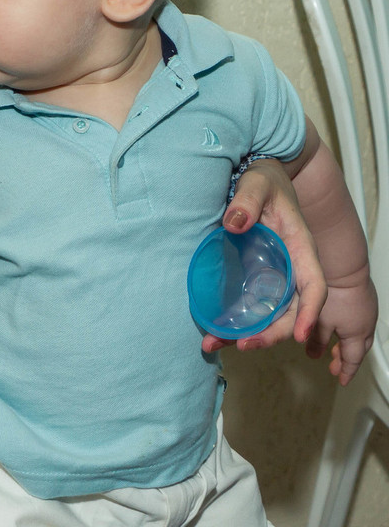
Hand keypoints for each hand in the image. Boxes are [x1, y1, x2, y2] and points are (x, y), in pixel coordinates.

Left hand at [203, 158, 326, 353]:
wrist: (257, 180)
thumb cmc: (264, 181)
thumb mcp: (256, 184)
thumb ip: (246, 201)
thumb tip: (233, 224)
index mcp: (300, 248)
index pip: (313, 285)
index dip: (310, 312)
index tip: (299, 336)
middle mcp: (292, 268)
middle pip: (291, 311)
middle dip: (271, 334)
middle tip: (243, 346)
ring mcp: (275, 276)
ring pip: (271, 314)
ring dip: (249, 334)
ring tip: (214, 346)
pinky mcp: (257, 278)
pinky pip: (253, 306)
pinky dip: (236, 322)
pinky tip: (213, 334)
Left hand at [310, 271, 377, 384]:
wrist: (345, 269)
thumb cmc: (333, 296)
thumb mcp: (321, 322)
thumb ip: (317, 340)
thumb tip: (312, 354)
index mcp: (357, 335)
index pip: (353, 360)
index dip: (346, 371)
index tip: (340, 380)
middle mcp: (365, 326)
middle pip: (357, 350)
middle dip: (346, 359)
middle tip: (335, 367)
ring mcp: (367, 313)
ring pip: (358, 336)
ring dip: (347, 345)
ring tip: (334, 349)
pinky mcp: (364, 300)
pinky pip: (358, 323)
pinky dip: (349, 330)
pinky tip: (339, 326)